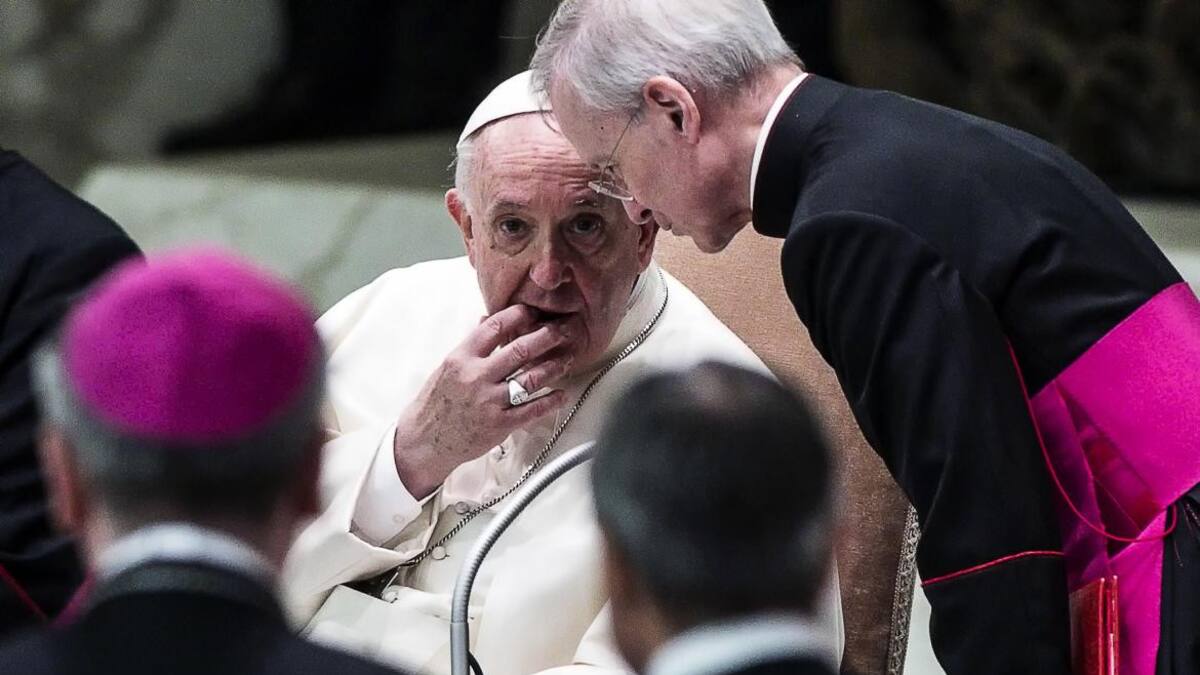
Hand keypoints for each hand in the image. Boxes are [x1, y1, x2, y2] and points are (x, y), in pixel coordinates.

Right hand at [393, 305, 571, 497]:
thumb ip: (471, 345)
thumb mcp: (448, 367)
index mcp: (461, 358)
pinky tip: (562, 394)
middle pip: (519, 350)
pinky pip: (532, 410)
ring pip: (530, 379)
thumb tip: (487, 319)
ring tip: (567, 358)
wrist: (424, 441)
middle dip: (546, 336)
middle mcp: (476, 377)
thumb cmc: (436, 403)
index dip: (518, 316)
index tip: (534, 311)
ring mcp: (489, 402)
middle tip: (563, 329)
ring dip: (553, 366)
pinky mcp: (499, 425)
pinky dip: (551, 401)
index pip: (494, 327)